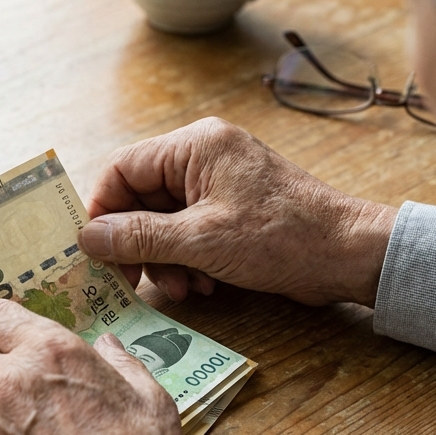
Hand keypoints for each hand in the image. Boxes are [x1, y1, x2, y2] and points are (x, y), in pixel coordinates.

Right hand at [79, 117, 396, 306]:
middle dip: (140, 245)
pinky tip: (205, 285)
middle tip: (139, 282)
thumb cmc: (282, 237)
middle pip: (141, 199)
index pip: (122, 169)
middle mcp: (203, 156)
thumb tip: (87, 238)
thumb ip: (139, 237)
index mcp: (194, 146)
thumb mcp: (202, 240)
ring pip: (164, 221)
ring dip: (165, 259)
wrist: (348, 253)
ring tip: (185, 288)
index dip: (102, 211)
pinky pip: (190, 232)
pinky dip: (189, 260)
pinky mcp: (233, 210)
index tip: (96, 252)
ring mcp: (219, 183)